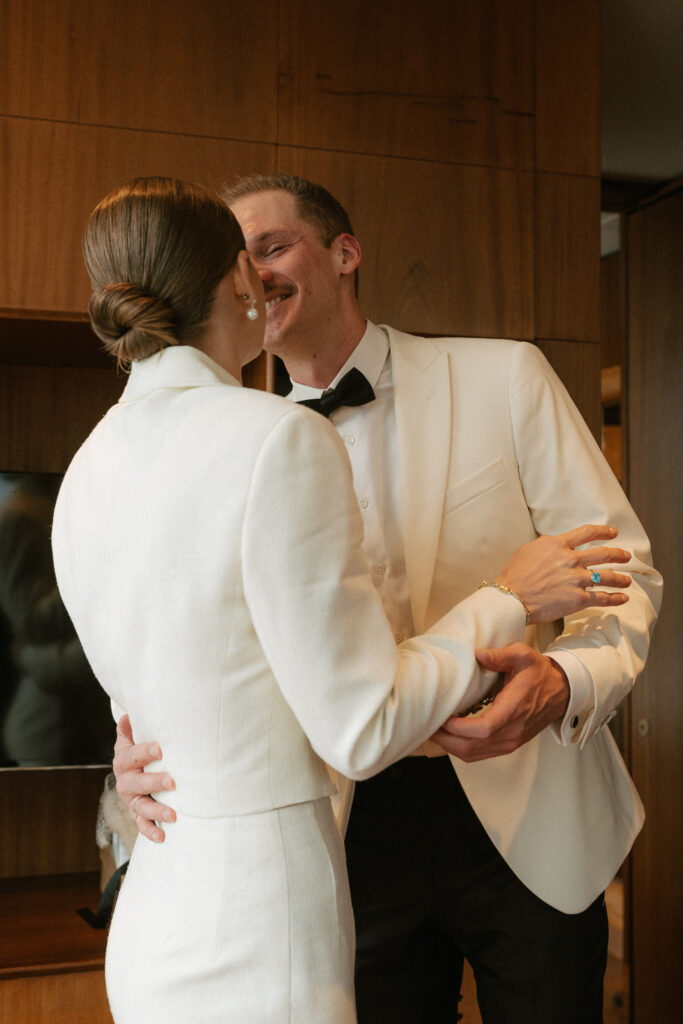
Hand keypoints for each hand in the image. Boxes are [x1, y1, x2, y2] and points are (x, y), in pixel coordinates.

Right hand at [112, 714, 175, 842]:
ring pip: (141, 806)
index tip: (160, 748)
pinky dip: (150, 831)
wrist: (133, 766)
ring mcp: (131, 799)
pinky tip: (162, 836)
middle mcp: (125, 780)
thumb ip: (131, 725)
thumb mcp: (134, 734)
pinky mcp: (138, 813)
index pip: (131, 755)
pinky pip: (142, 824)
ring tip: (173, 814)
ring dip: (156, 811)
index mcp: (124, 759)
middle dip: (153, 782)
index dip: (144, 751)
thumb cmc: (140, 746)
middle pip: (135, 783)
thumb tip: (129, 713)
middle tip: (172, 781)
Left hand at [431, 643, 568, 760]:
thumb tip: (479, 655)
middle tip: (429, 725)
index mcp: (514, 709)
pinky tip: (451, 735)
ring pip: (474, 754)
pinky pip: (480, 754)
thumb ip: (500, 655)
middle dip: (447, 740)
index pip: (484, 729)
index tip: (443, 717)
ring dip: (451, 746)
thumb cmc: (540, 673)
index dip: (459, 728)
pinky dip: (462, 748)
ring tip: (435, 730)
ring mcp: (511, 741)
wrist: (561, 692)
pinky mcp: (508, 744)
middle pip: (473, 747)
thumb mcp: (523, 655)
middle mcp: (512, 731)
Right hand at [497, 524, 631, 622]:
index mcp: (557, 544)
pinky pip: (602, 598)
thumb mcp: (528, 550)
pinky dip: (616, 598)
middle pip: (603, 554)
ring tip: (628, 580)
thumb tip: (556, 545)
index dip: (604, 532)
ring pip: (607, 576)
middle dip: (619, 554)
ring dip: (621, 578)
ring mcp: (576, 579)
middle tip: (626, 556)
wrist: (510, 599)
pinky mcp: (578, 599)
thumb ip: (546, 546)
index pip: (587, 532)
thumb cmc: (513, 575)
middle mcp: (570, 559)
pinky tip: (623, 598)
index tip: (613, 533)